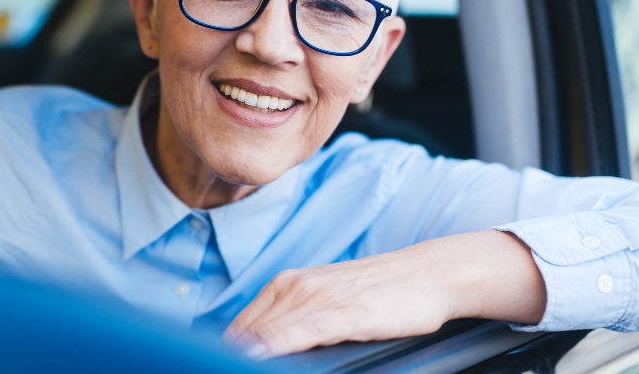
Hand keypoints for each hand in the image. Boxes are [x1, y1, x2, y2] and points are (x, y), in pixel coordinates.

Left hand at [223, 230, 546, 357]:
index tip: (209, 365)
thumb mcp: (328, 303)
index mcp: (286, 285)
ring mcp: (317, 298)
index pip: (241, 327)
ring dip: (246, 356)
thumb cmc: (380, 294)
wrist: (428, 274)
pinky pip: (300, 332)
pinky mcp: (343, 311)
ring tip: (230, 369)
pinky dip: (277, 346)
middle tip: (210, 369)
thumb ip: (295, 322)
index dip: (225, 352)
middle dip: (230, 357)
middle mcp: (295, 287)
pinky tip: (259, 359)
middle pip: (247, 333)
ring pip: (267, 334)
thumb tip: (263, 351)